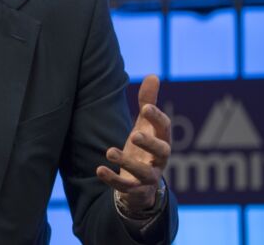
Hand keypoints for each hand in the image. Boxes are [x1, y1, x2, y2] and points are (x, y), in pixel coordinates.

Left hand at [96, 75, 170, 213]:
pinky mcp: (135, 189)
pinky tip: (99, 169)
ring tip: (109, 151)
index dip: (157, 118)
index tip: (146, 107)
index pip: (165, 128)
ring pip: (144, 173)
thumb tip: (153, 75)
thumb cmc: (144, 147)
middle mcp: (159, 159)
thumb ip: (148, 102)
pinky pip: (126, 186)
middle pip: (162, 152)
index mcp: (162, 140)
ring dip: (127, 162)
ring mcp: (148, 176)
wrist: (142, 184)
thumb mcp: (145, 124)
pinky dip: (113, 179)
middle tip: (135, 134)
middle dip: (150, 143)